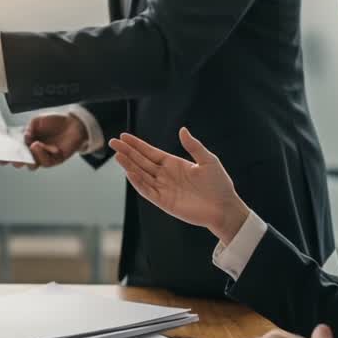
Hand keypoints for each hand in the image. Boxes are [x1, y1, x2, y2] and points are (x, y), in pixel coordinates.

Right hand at [10, 113, 86, 169]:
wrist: (73, 123)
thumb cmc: (55, 121)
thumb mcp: (36, 121)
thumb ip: (28, 129)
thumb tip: (24, 139)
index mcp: (27, 141)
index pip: (15, 150)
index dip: (7, 155)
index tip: (1, 159)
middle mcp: (34, 151)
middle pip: (21, 161)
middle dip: (16, 161)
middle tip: (15, 157)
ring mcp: (43, 156)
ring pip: (32, 165)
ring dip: (30, 158)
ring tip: (32, 146)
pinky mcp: (54, 160)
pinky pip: (45, 162)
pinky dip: (41, 154)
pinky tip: (40, 145)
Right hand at [109, 127, 249, 243]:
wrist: (224, 208)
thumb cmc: (219, 184)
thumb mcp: (208, 160)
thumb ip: (194, 146)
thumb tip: (182, 130)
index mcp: (173, 164)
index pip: (150, 152)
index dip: (136, 144)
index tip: (124, 136)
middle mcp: (165, 175)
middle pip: (141, 161)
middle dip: (127, 152)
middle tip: (113, 142)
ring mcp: (163, 188)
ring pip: (141, 174)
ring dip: (129, 165)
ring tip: (117, 155)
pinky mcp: (164, 201)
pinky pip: (147, 190)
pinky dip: (138, 182)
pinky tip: (129, 173)